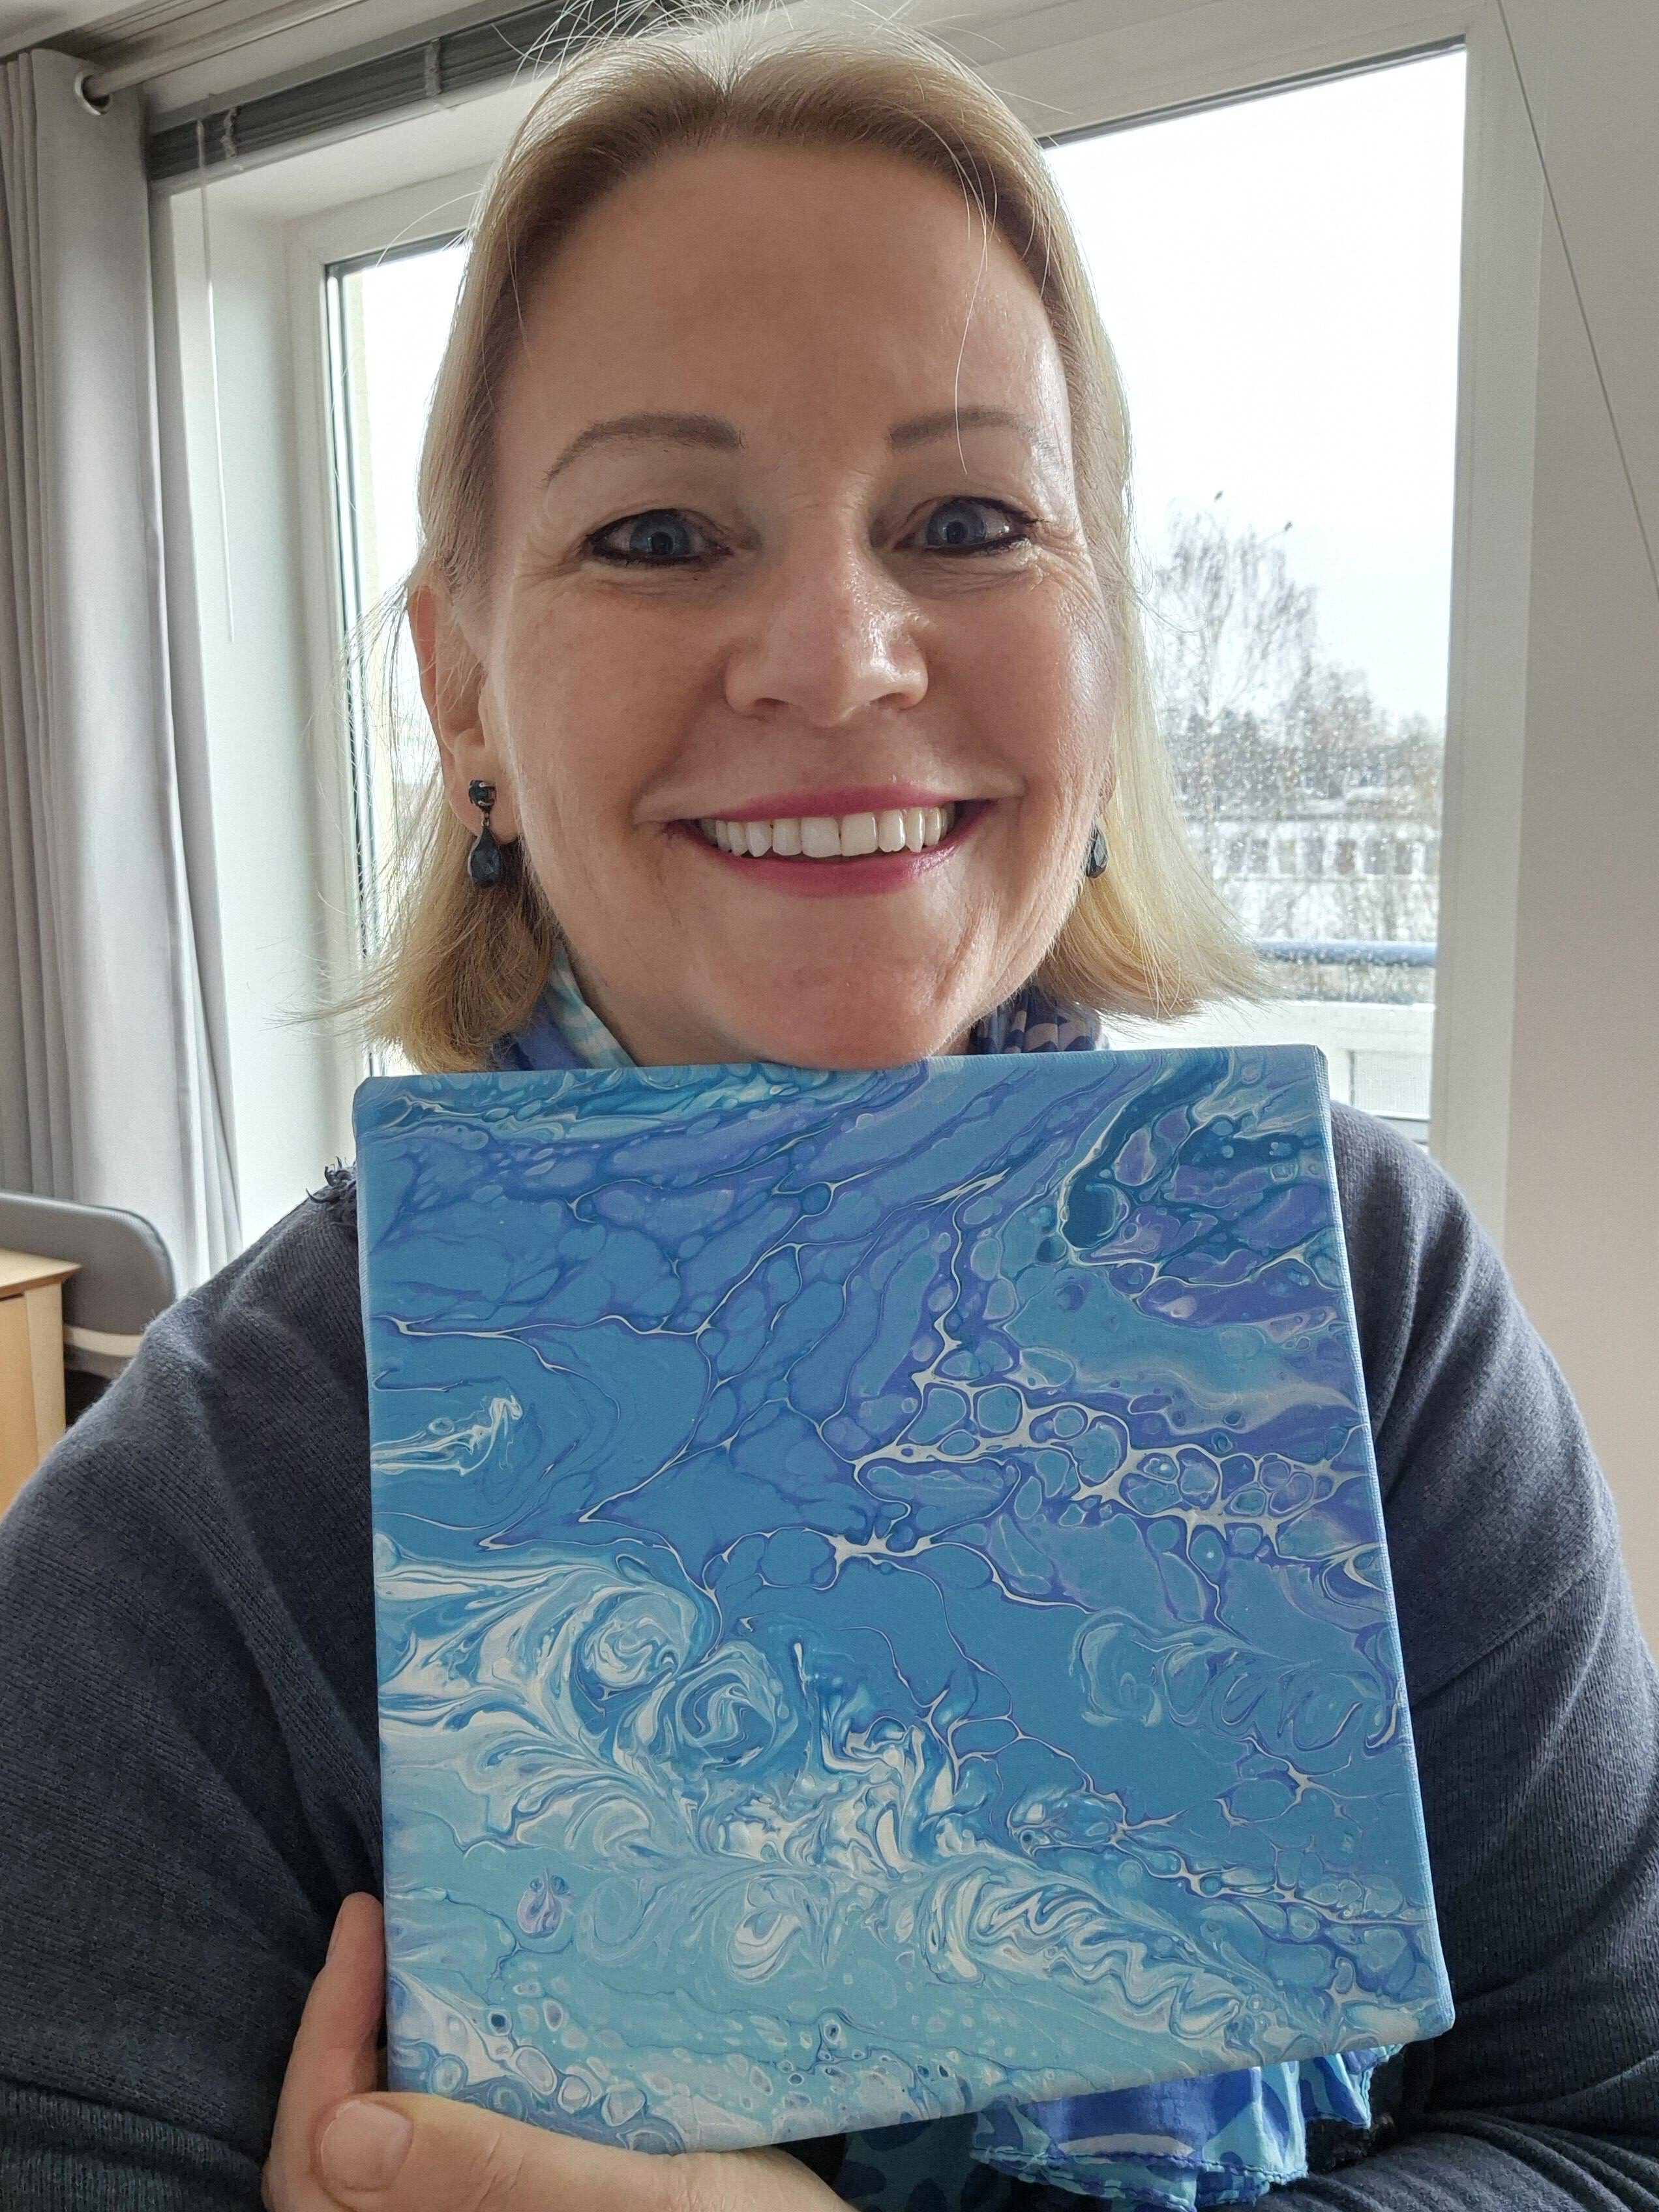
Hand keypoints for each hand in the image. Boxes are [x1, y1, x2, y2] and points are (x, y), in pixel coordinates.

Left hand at [262, 1892, 844, 2210]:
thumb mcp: (649, 2201)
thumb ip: (499, 2175)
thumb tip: (346, 2129)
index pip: (319, 2161)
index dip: (326, 2037)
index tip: (367, 1920)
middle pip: (330, 2164)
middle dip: (341, 2035)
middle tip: (382, 1926)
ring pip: (380, 2163)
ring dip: (380, 2059)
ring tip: (415, 1959)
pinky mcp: (528, 2210)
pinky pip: (440, 2164)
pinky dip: (429, 2091)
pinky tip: (475, 2026)